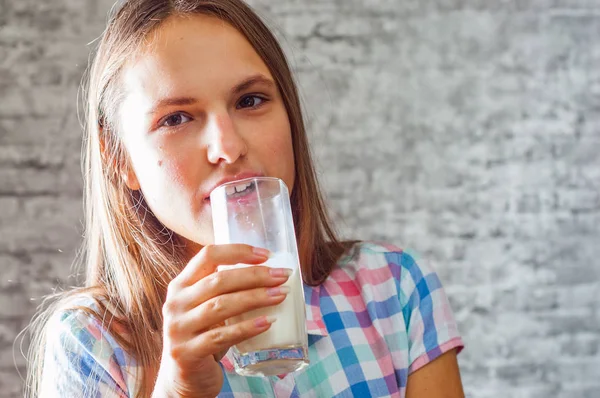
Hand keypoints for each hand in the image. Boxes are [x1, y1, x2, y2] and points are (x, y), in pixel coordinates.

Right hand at [152, 244, 290, 397]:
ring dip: (255, 298)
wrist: (181, 378)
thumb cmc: (203, 335)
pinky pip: (221, 337)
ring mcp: (178, 329)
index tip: (266, 255)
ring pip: (220, 306)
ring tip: (280, 295)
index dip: (238, 251)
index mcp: (180, 285)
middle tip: (282, 276)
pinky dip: (246, 328)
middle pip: (218, 280)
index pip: (207, 255)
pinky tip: (267, 323)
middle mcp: (175, 303)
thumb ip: (224, 289)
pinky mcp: (186, 353)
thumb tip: (271, 273)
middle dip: (254, 276)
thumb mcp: (205, 307)